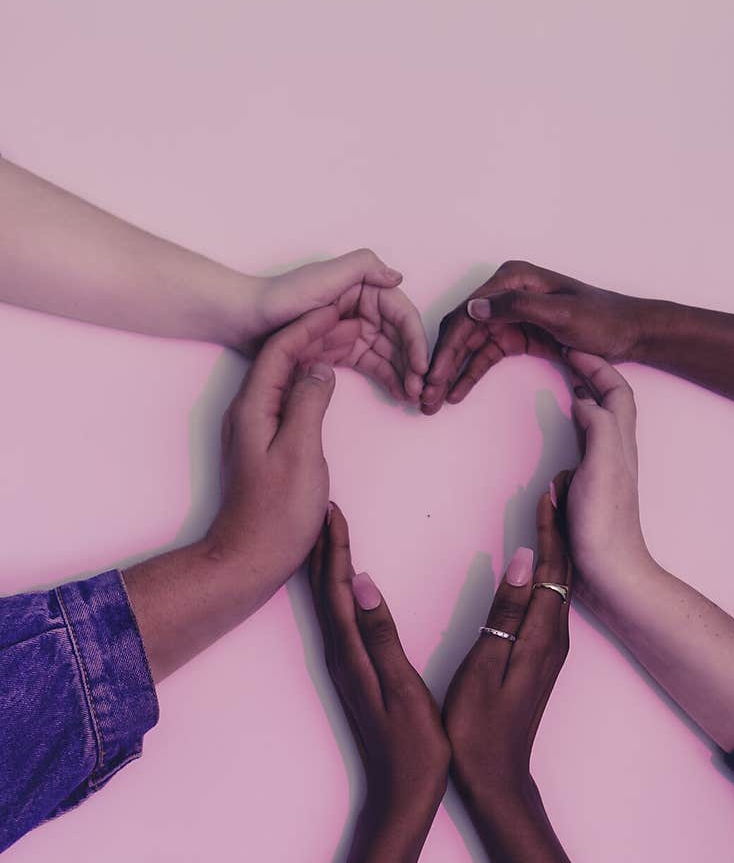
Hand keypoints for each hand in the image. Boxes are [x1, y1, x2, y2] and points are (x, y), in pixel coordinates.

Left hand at [205, 305, 352, 590]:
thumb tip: (322, 367)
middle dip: (316, 332)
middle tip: (354, 317)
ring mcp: (257, 425)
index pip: (281, 349)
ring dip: (317, 354)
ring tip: (351, 339)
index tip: (339, 305)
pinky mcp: (267, 441)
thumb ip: (309, 403)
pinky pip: (291, 396)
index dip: (310, 324)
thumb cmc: (276, 512)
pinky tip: (332, 379)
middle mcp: (250, 409)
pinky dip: (314, 380)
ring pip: (288, 375)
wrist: (250, 557)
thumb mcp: (300, 453)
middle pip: (283, 356)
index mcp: (254, 406)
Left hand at [239, 248, 428, 402]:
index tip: (421, 366)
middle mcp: (359, 306)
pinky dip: (386, 377)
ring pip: (387, 353)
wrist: (243, 320)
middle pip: (398, 336)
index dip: (414, 339)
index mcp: (361, 286)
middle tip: (420, 390)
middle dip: (413, 362)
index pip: (400, 313)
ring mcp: (348, 330)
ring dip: (403, 372)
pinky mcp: (337, 349)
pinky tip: (397, 392)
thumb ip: (362, 268)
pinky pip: (369, 364)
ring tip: (412, 397)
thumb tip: (397, 276)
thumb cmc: (280, 298)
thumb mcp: (322, 277)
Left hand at [309, 503, 449, 814]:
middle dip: (325, 547)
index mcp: (351, 653)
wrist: (401, 795)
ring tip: (330, 534)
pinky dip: (338, 591)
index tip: (332, 509)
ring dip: (329, 566)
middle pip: (326, 590)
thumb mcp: (402, 688)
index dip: (335, 547)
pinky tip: (347, 586)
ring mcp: (345, 665)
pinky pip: (339, 618)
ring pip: (330, 603)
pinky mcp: (354, 673)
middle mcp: (340, 655)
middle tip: (325, 508)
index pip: (338, 588)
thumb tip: (364, 583)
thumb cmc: (413, 746)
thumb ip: (382, 636)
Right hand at [421, 260, 645, 412]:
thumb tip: (474, 307)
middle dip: (441, 363)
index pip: (467, 314)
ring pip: (468, 346)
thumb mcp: (562, 313)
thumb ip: (518, 306)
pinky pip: (485, 356)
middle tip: (425, 394)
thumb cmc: (602, 319)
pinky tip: (455, 393)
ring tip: (433, 401)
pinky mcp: (516, 335)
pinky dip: (469, 374)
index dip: (446, 347)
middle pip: (461, 330)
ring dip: (450, 373)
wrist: (630, 332)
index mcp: (513, 279)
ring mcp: (509, 315)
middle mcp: (505, 293)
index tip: (432, 375)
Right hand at [443, 480, 571, 800]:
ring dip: (555, 546)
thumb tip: (521, 560)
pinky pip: (549, 599)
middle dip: (559, 527)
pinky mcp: (541, 655)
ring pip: (558, 584)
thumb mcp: (484, 666)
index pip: (549, 568)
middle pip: (562, 570)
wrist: (498, 778)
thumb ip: (503, 613)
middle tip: (556, 488)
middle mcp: (554, 636)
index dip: (549, 528)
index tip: (548, 492)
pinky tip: (537, 563)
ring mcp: (550, 647)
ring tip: (550, 512)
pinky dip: (547, 570)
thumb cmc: (479, 728)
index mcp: (540, 635)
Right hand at [564, 351, 652, 599]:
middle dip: (593, 373)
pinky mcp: (592, 487)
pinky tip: (562, 432)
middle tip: (568, 357)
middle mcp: (616, 451)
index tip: (573, 348)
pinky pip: (585, 443)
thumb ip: (597, 426)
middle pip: (611, 400)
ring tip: (566, 382)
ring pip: (600, 420)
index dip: (599, 365)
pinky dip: (575, 425)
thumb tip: (584, 399)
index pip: (617, 390)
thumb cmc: (606, 523)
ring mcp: (605, 469)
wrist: (611, 572)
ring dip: (586, 396)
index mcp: (620, 442)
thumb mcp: (602, 466)